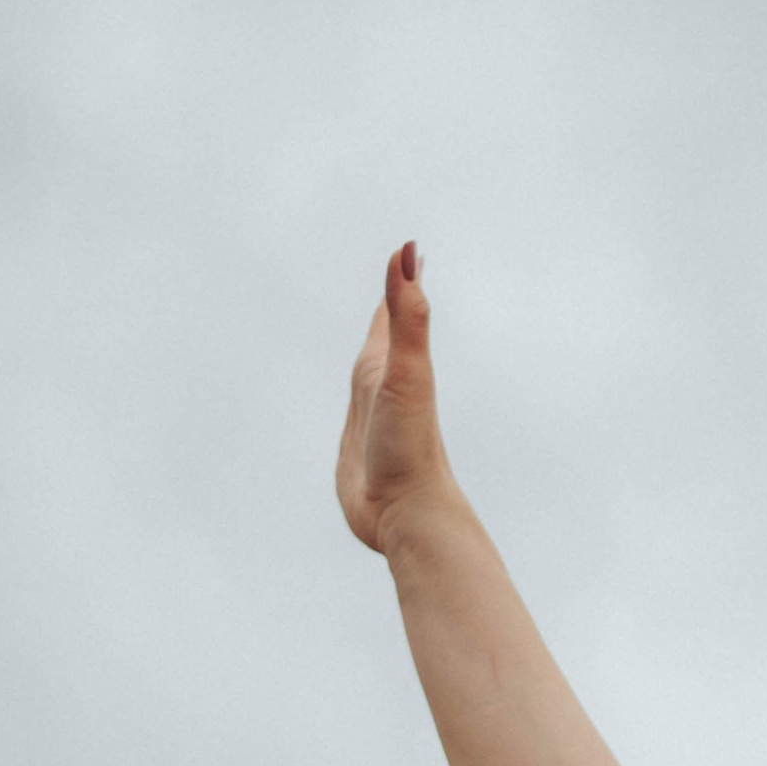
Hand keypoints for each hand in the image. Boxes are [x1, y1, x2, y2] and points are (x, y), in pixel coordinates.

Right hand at [335, 242, 455, 554]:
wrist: (408, 514)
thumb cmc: (410, 445)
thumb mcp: (406, 372)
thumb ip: (407, 315)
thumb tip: (407, 251)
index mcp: (392, 366)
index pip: (398, 312)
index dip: (401, 280)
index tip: (410, 251)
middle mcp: (385, 388)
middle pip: (386, 337)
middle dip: (389, 306)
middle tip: (397, 276)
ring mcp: (373, 418)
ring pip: (370, 372)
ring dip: (373, 349)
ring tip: (377, 333)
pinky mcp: (358, 450)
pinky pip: (355, 411)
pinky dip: (357, 395)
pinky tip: (362, 402)